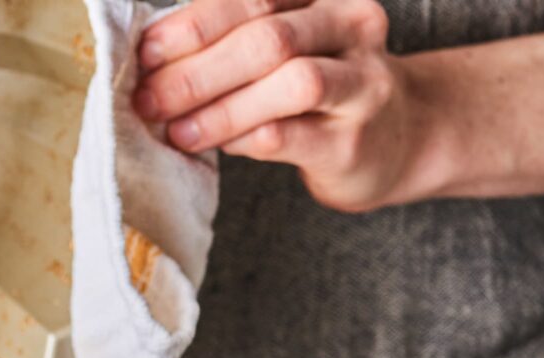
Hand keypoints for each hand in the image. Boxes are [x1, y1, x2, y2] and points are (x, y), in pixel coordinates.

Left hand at [135, 0, 432, 211]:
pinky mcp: (354, 140)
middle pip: (267, 38)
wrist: (398, 139)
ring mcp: (361, 83)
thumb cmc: (318, 93)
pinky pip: (292, 134)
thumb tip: (152, 65)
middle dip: (196, 71)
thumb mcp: (283, 51)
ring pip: (290, 83)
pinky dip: (245, 139)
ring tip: (178, 131)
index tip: (146, 53)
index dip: (193, 25)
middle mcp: (349, 28)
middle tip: (149, 101)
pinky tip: (218, 146)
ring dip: (221, 109)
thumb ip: (230, 45)